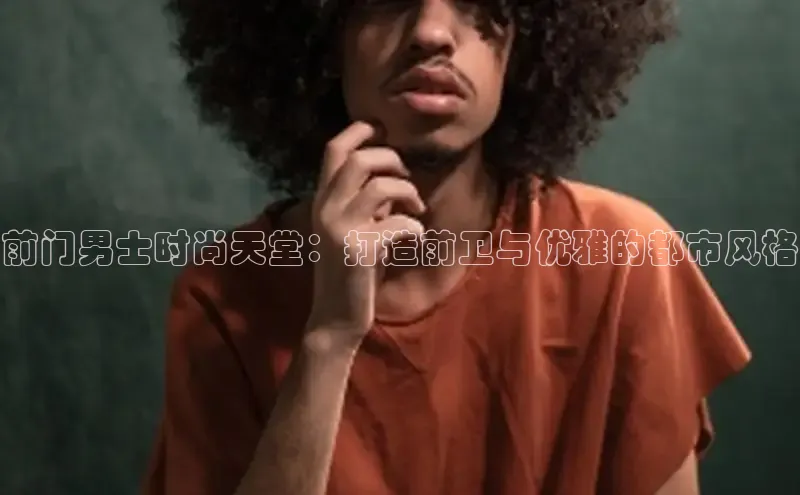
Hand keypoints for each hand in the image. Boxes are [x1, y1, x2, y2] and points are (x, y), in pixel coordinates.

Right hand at [305, 121, 424, 345]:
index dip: (360, 131)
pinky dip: (415, 227)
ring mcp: (341, 229)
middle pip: (359, 159)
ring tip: (414, 207)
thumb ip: (366, 202)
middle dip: (392, 159)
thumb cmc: (351, 271)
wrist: (335, 317)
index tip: (383, 131)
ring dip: (408, 192)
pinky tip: (415, 238)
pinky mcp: (360, 250)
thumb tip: (393, 177)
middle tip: (406, 177)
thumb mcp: (355, 228)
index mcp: (322, 200)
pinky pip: (400, 223)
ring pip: (381, 186)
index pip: (333, 149)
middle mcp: (325, 209)